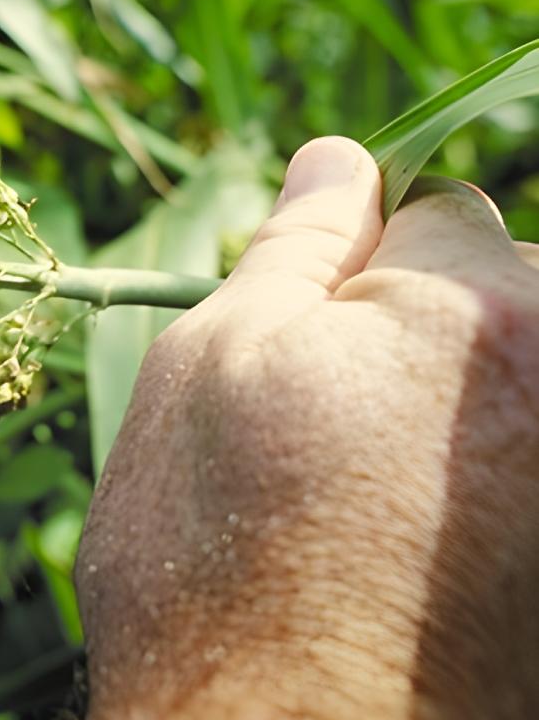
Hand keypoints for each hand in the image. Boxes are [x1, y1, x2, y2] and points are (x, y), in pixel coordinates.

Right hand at [75, 138, 538, 719]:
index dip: (358, 270)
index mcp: (481, 306)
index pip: (439, 207)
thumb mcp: (211, 371)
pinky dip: (492, 489)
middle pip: (512, 293)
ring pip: (523, 381)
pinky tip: (427, 556)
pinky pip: (525, 465)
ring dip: (469, 411)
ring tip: (381, 510)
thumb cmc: (214, 563)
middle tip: (340, 440)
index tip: (309, 349)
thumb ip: (293, 248)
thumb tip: (336, 157)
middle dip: (433, 334)